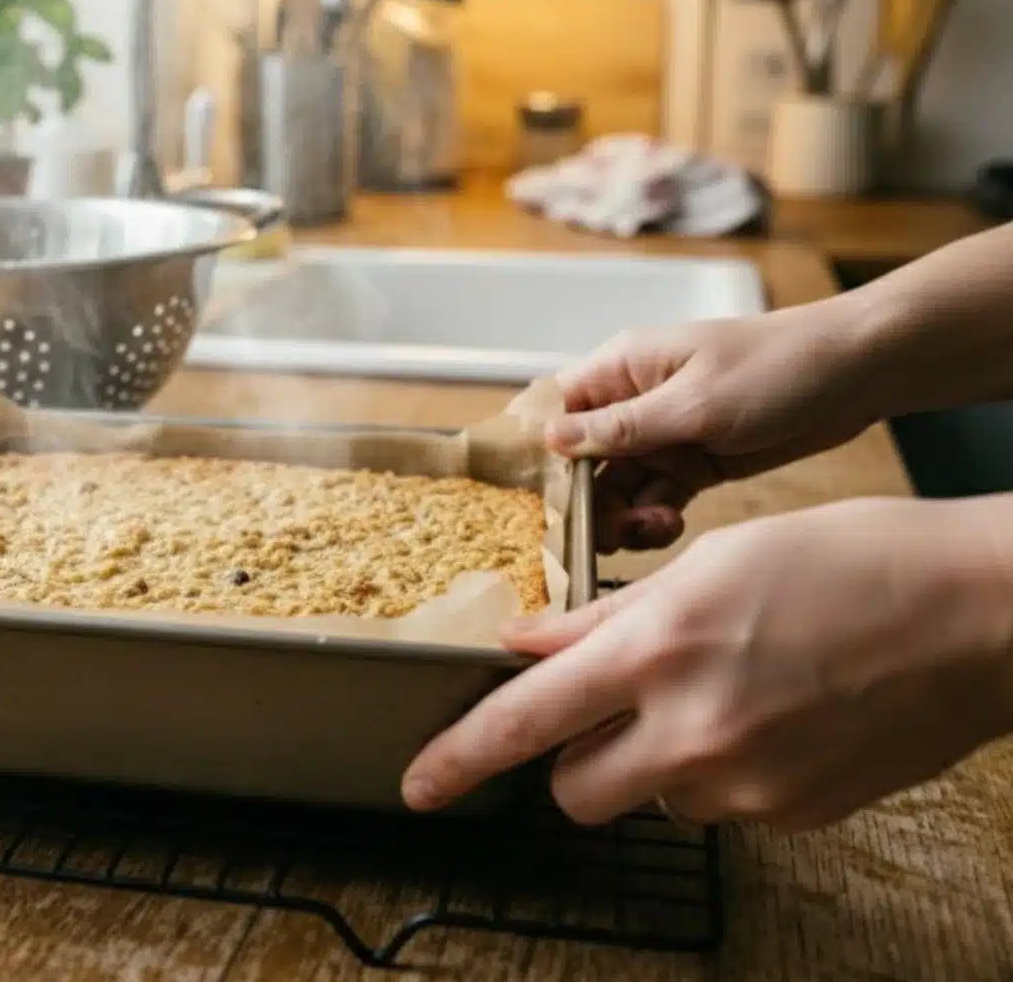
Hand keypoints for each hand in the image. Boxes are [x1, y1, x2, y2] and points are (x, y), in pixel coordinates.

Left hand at [400, 496, 1012, 829]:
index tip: (419, 784)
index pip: (524, 721)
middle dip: (575, 759)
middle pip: (575, 788)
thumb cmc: (852, 561)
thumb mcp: (711, 563)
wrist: (979, 614)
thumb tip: (528, 641)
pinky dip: (726, 771)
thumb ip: (608, 615)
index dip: (458, 757)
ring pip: (653, 796)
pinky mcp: (794, 814)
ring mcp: (746, 782)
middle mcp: (691, 728)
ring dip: (659, 761)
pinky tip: (776, 715)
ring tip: (727, 693)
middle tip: (614, 711)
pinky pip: (724, 806)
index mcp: (657, 649)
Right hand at [550, 303, 879, 551]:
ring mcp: (664, 433)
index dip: (535, 453)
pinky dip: (654, 516)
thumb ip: (622, 428)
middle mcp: (633, 401)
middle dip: (584, 499)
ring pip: (616, 486)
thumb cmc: (779, 366)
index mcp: (621, 369)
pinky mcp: (694, 461)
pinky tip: (668, 525)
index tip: (535, 498)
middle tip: (606, 530)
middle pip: (579, 460)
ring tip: (652, 527)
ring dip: (623, 513)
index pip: (552, 409)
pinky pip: (654, 496)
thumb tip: (552, 439)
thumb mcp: (695, 404)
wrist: (860, 372)